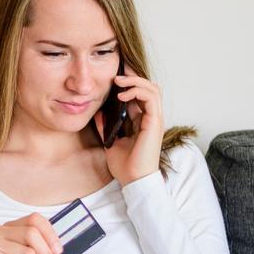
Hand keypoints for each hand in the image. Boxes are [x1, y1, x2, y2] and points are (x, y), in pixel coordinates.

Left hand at [96, 64, 163, 185]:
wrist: (133, 180)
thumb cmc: (125, 165)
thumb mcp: (111, 141)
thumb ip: (106, 126)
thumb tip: (97, 112)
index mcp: (142, 121)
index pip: (140, 95)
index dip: (129, 84)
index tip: (114, 77)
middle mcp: (151, 118)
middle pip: (148, 87)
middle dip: (133, 77)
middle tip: (117, 73)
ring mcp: (155, 119)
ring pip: (152, 89)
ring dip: (135, 81)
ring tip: (118, 80)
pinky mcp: (155, 122)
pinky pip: (151, 99)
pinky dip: (138, 92)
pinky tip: (122, 95)